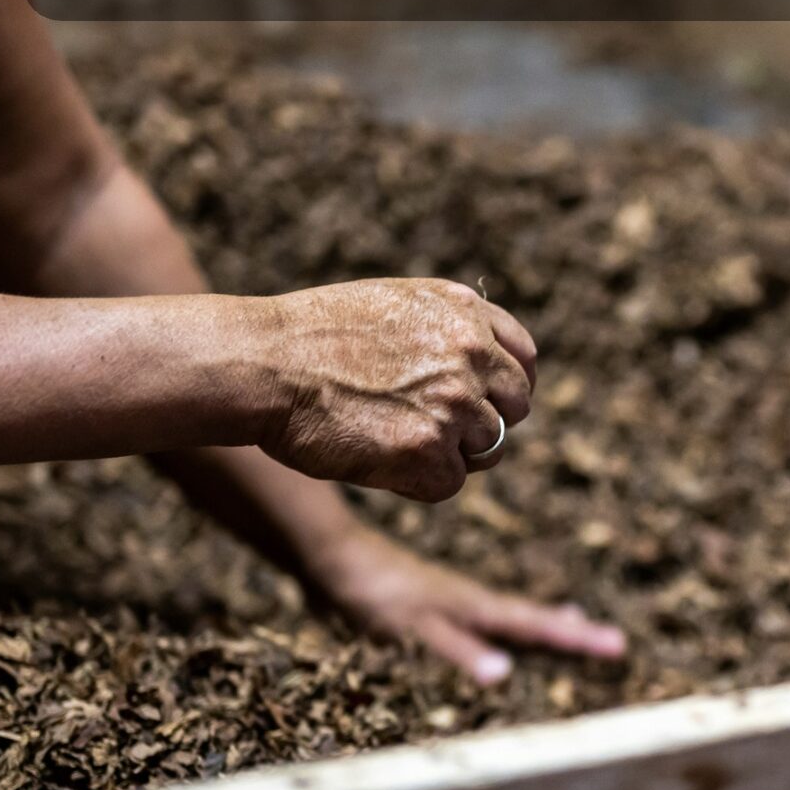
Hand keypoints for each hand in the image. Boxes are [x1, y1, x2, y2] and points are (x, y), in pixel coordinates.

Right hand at [260, 278, 535, 501]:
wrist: (265, 364)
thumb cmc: (311, 338)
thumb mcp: (392, 306)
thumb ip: (444, 331)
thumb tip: (480, 370)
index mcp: (465, 313)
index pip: (524, 359)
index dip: (507, 386)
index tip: (488, 403)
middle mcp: (472, 355)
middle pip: (514, 408)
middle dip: (482, 424)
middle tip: (431, 430)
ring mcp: (454, 406)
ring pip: (486, 450)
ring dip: (447, 454)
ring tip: (390, 439)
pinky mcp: (430, 453)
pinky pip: (449, 483)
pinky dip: (418, 481)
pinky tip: (377, 458)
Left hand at [314, 530, 627, 683]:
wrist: (331, 558)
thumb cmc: (371, 594)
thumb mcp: (415, 628)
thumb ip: (458, 651)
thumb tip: (506, 674)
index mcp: (475, 608)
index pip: (535, 627)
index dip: (574, 640)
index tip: (618, 646)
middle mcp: (472, 603)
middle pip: (532, 621)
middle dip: (573, 634)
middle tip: (617, 644)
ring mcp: (454, 602)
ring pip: (511, 617)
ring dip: (544, 625)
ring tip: (576, 624)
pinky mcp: (433, 606)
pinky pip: (485, 619)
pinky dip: (507, 624)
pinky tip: (499, 632)